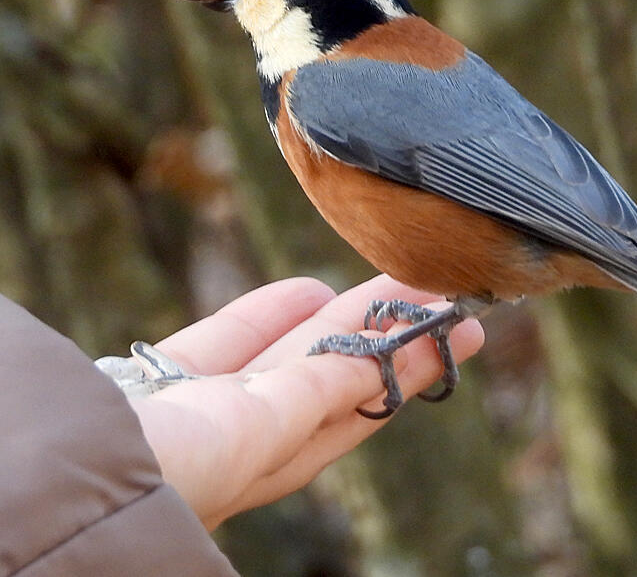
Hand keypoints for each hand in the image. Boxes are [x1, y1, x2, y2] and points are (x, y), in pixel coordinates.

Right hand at [129, 274, 484, 529]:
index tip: (466, 327)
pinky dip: (268, 316)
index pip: (374, 396)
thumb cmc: (163, 468)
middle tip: (445, 288)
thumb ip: (318, 390)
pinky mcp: (170, 382)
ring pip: (293, 346)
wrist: (45, 480)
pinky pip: (233, 341)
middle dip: (393, 328)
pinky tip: (304, 290)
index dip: (420, 361)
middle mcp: (257, 432)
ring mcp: (213, 405)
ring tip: (388, 281)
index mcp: (288, 453)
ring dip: (341, 313)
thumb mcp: (257, 429)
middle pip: (344, 366)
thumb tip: (385, 360)